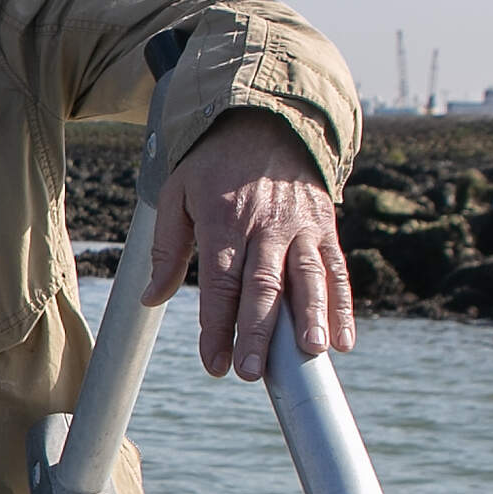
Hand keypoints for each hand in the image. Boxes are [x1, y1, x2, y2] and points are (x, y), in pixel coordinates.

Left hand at [143, 109, 354, 379]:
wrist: (267, 121)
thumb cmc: (214, 165)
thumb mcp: (177, 195)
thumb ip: (167, 249)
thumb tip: (150, 299)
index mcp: (224, 221)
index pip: (220, 282)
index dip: (218, 325)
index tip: (215, 363)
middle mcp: (266, 226)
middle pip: (263, 285)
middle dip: (259, 331)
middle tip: (254, 372)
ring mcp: (300, 228)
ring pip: (308, 277)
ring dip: (310, 318)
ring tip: (309, 353)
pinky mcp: (325, 228)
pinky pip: (336, 270)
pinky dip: (342, 306)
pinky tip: (343, 340)